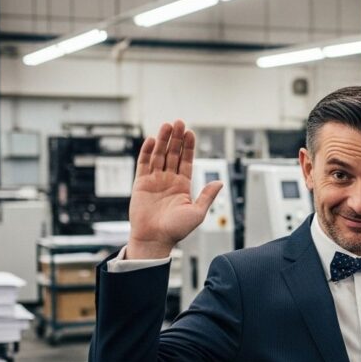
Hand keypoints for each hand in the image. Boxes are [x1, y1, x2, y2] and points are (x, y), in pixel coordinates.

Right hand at [126, 120, 222, 259]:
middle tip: (179, 122)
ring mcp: (154, 181)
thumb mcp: (198, 212)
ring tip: (167, 126)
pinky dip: (147, 152)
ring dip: (163, 141)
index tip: (190, 133)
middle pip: (173, 154)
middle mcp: (169, 180)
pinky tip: (152, 140)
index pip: (186, 161)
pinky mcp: (141, 183)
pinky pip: (144, 164)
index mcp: (183, 185)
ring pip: (159, 155)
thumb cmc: (176, 230)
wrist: (155, 239)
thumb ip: (207, 195)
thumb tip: (220, 182)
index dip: (188, 147)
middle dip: (176, 138)